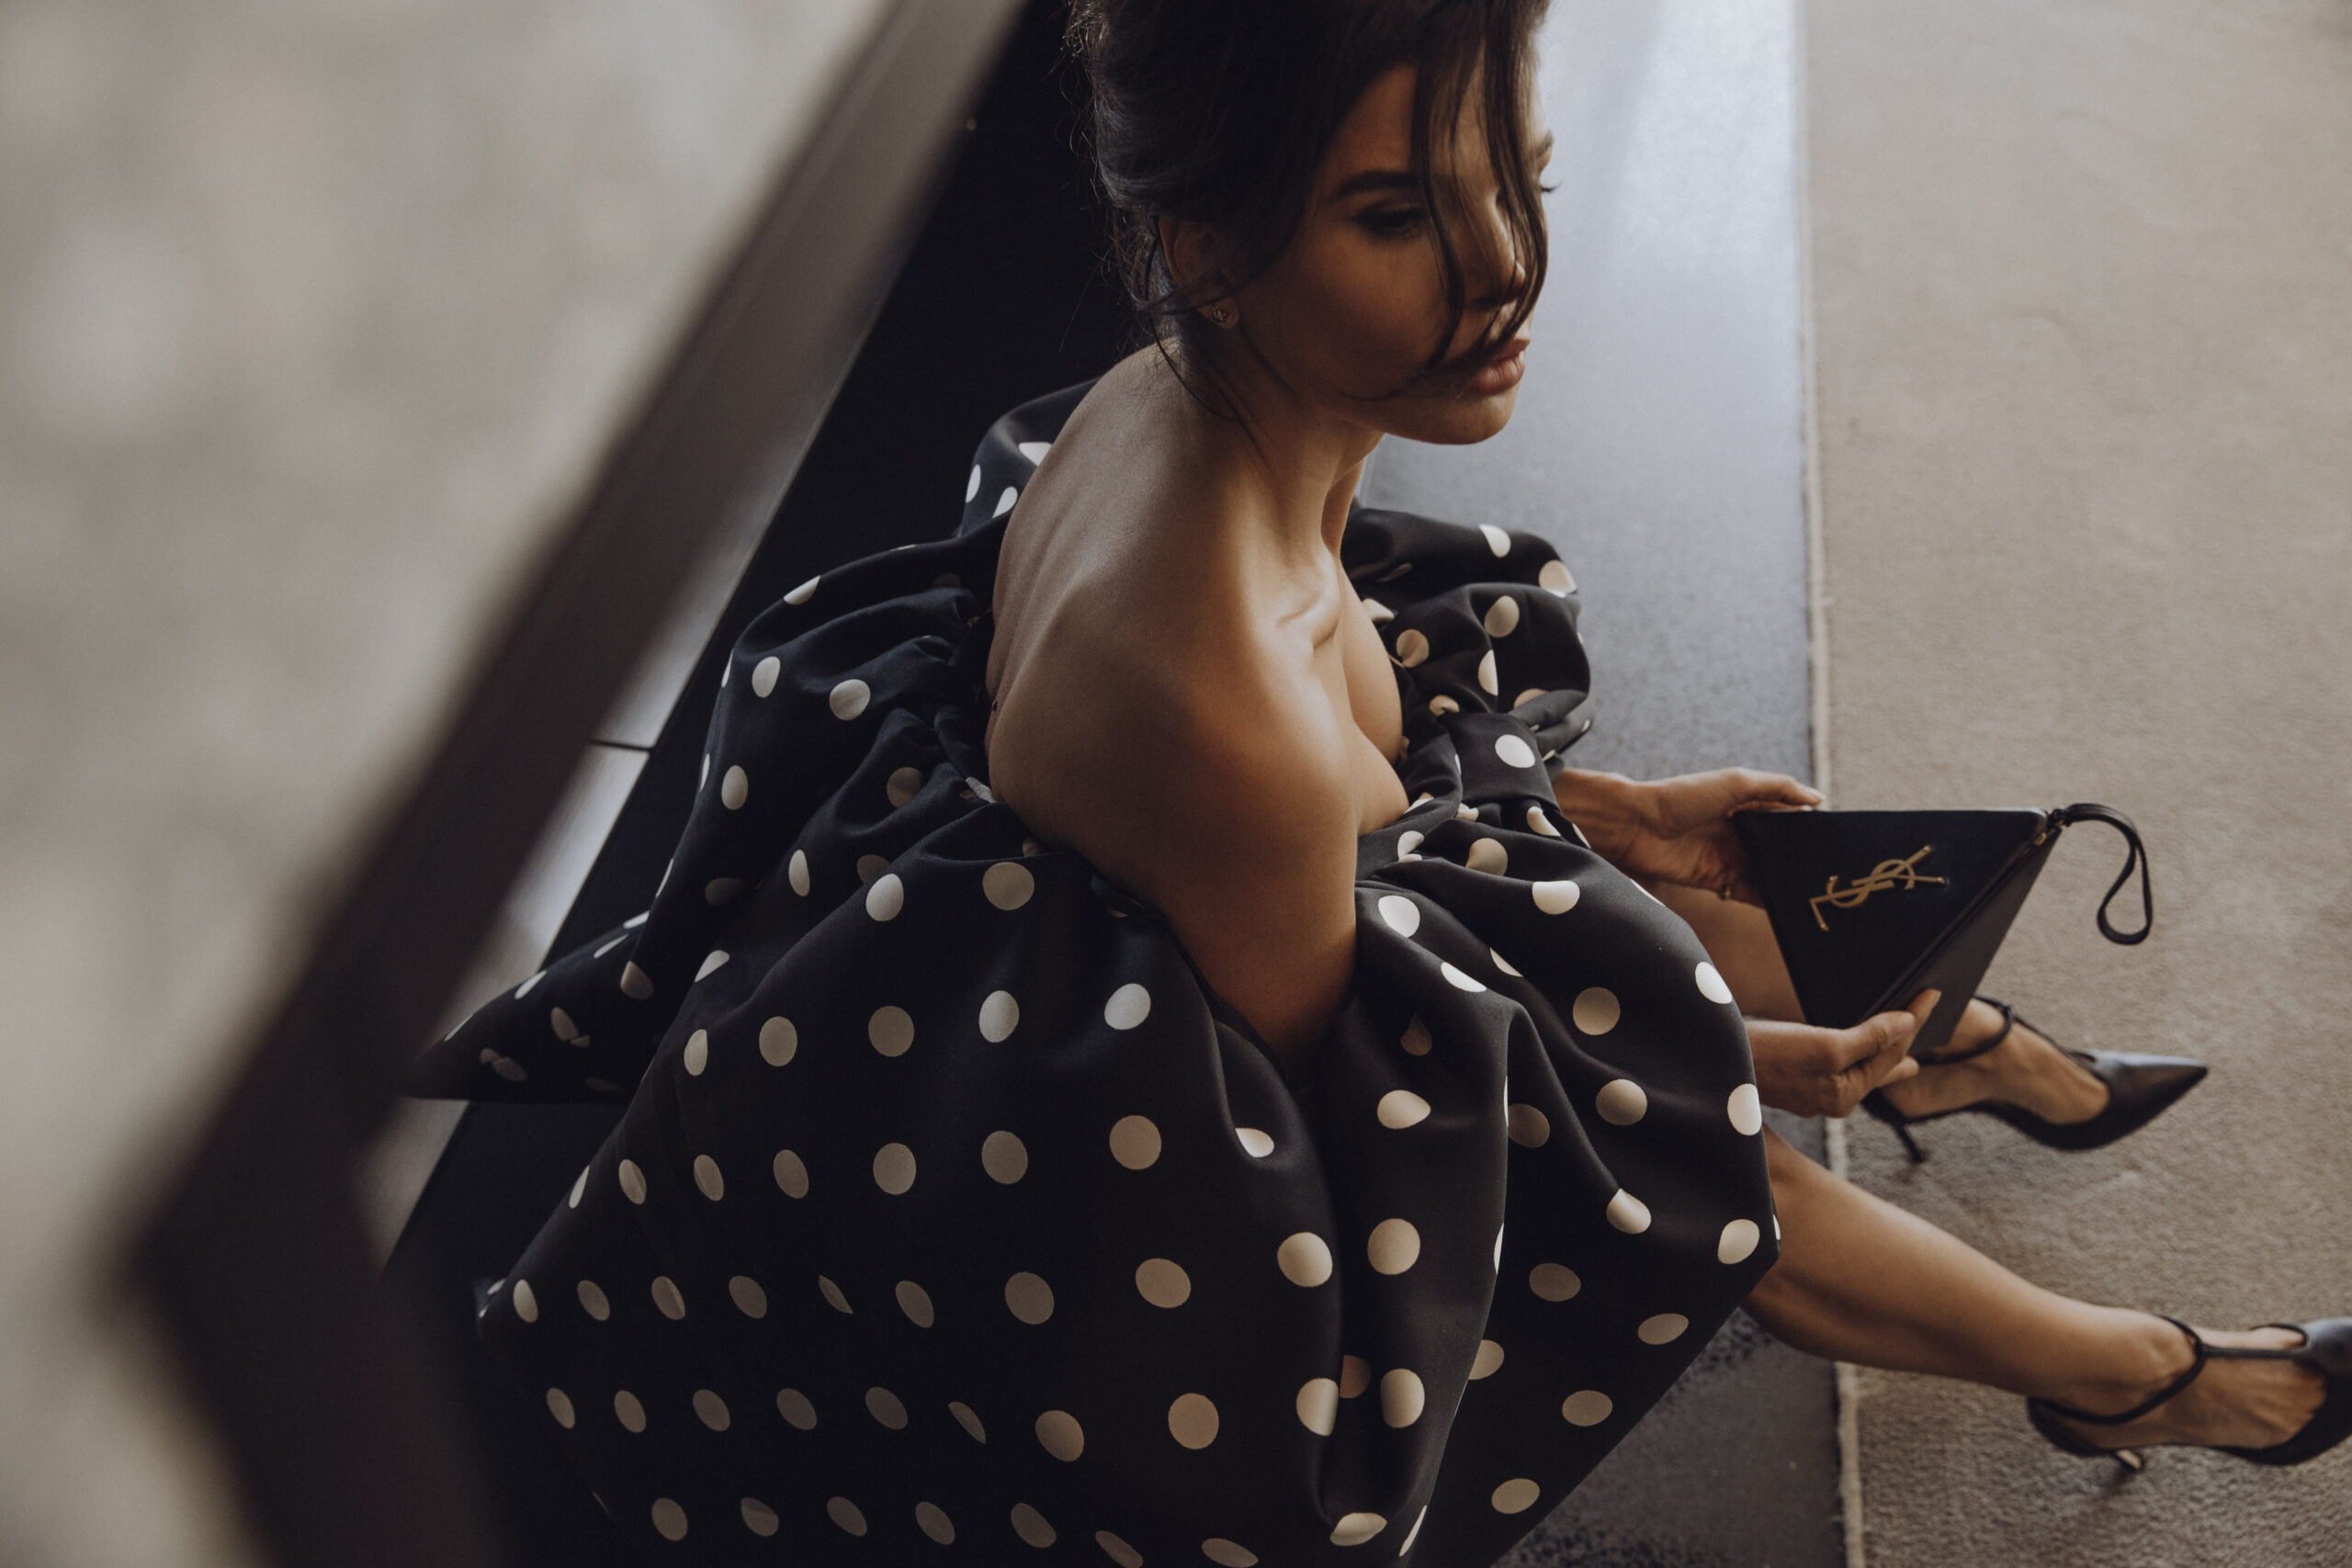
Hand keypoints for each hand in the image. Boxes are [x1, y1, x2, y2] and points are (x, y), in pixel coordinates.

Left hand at [1551, 767, 1820, 904]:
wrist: (1635, 825)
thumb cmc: (1681, 796)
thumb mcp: (1734, 782)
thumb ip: (1777, 787)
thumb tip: (1817, 799)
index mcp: (1746, 803)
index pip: (1786, 817)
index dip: (1808, 828)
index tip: (1836, 841)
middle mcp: (1739, 831)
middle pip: (1778, 849)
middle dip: (1800, 860)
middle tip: (1832, 873)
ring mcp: (1728, 856)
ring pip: (1767, 873)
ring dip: (1786, 882)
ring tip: (1816, 893)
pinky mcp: (1715, 880)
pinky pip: (1747, 893)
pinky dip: (1766, 900)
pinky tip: (1788, 907)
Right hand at [1745, 991, 1935, 1118]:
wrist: (1711, 1060)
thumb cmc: (1767, 1054)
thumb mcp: (1826, 1045)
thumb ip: (1870, 1038)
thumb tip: (1907, 1024)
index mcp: (1845, 1094)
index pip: (1892, 1054)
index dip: (1914, 1021)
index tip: (1933, 994)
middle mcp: (1831, 1099)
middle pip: (1878, 1066)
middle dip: (1903, 1047)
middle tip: (1925, 1028)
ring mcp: (1810, 1092)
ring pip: (1857, 1068)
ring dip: (1880, 1053)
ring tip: (1904, 1050)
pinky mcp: (1791, 1080)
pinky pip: (1835, 1065)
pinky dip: (1854, 1053)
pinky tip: (1851, 1050)